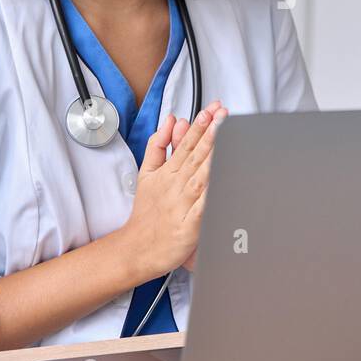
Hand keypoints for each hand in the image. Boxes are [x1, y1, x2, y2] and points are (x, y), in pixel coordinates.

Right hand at [122, 100, 228, 282]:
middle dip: (210, 133)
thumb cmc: (146, 213)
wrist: (136, 248)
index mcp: (166, 173)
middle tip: (223, 116)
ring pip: (200, 176)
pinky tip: (223, 181)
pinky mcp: (189, 226)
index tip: (212, 111)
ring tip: (224, 138)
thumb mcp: (146, 174)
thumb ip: (158, 146)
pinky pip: (204, 207)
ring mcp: (182, 205)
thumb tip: (170, 121)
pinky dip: (212, 194)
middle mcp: (174, 186)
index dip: (199, 127)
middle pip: (194, 156)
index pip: (185, 145)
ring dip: (212, 156)